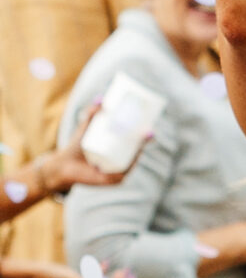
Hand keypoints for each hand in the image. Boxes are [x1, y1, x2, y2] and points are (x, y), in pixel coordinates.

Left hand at [22, 104, 139, 201]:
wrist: (64, 165)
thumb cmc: (76, 146)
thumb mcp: (86, 126)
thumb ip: (92, 112)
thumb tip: (101, 98)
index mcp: (118, 149)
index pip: (135, 140)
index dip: (144, 133)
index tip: (149, 125)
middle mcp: (120, 160)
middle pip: (137, 149)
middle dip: (145, 140)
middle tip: (146, 130)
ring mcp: (118, 170)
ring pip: (133, 160)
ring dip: (140, 151)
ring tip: (141, 140)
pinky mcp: (114, 180)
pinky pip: (126, 171)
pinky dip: (131, 164)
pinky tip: (135, 156)